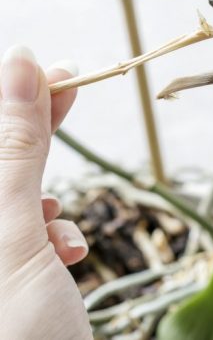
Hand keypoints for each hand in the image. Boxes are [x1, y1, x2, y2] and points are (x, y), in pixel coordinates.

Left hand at [0, 45, 90, 338]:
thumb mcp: (10, 238)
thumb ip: (11, 151)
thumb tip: (19, 65)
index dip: (4, 97)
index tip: (53, 68)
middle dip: (29, 133)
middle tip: (72, 92)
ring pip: (8, 196)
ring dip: (44, 197)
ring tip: (62, 228)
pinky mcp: (6, 280)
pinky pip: (24, 233)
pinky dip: (52, 233)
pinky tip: (67, 252)